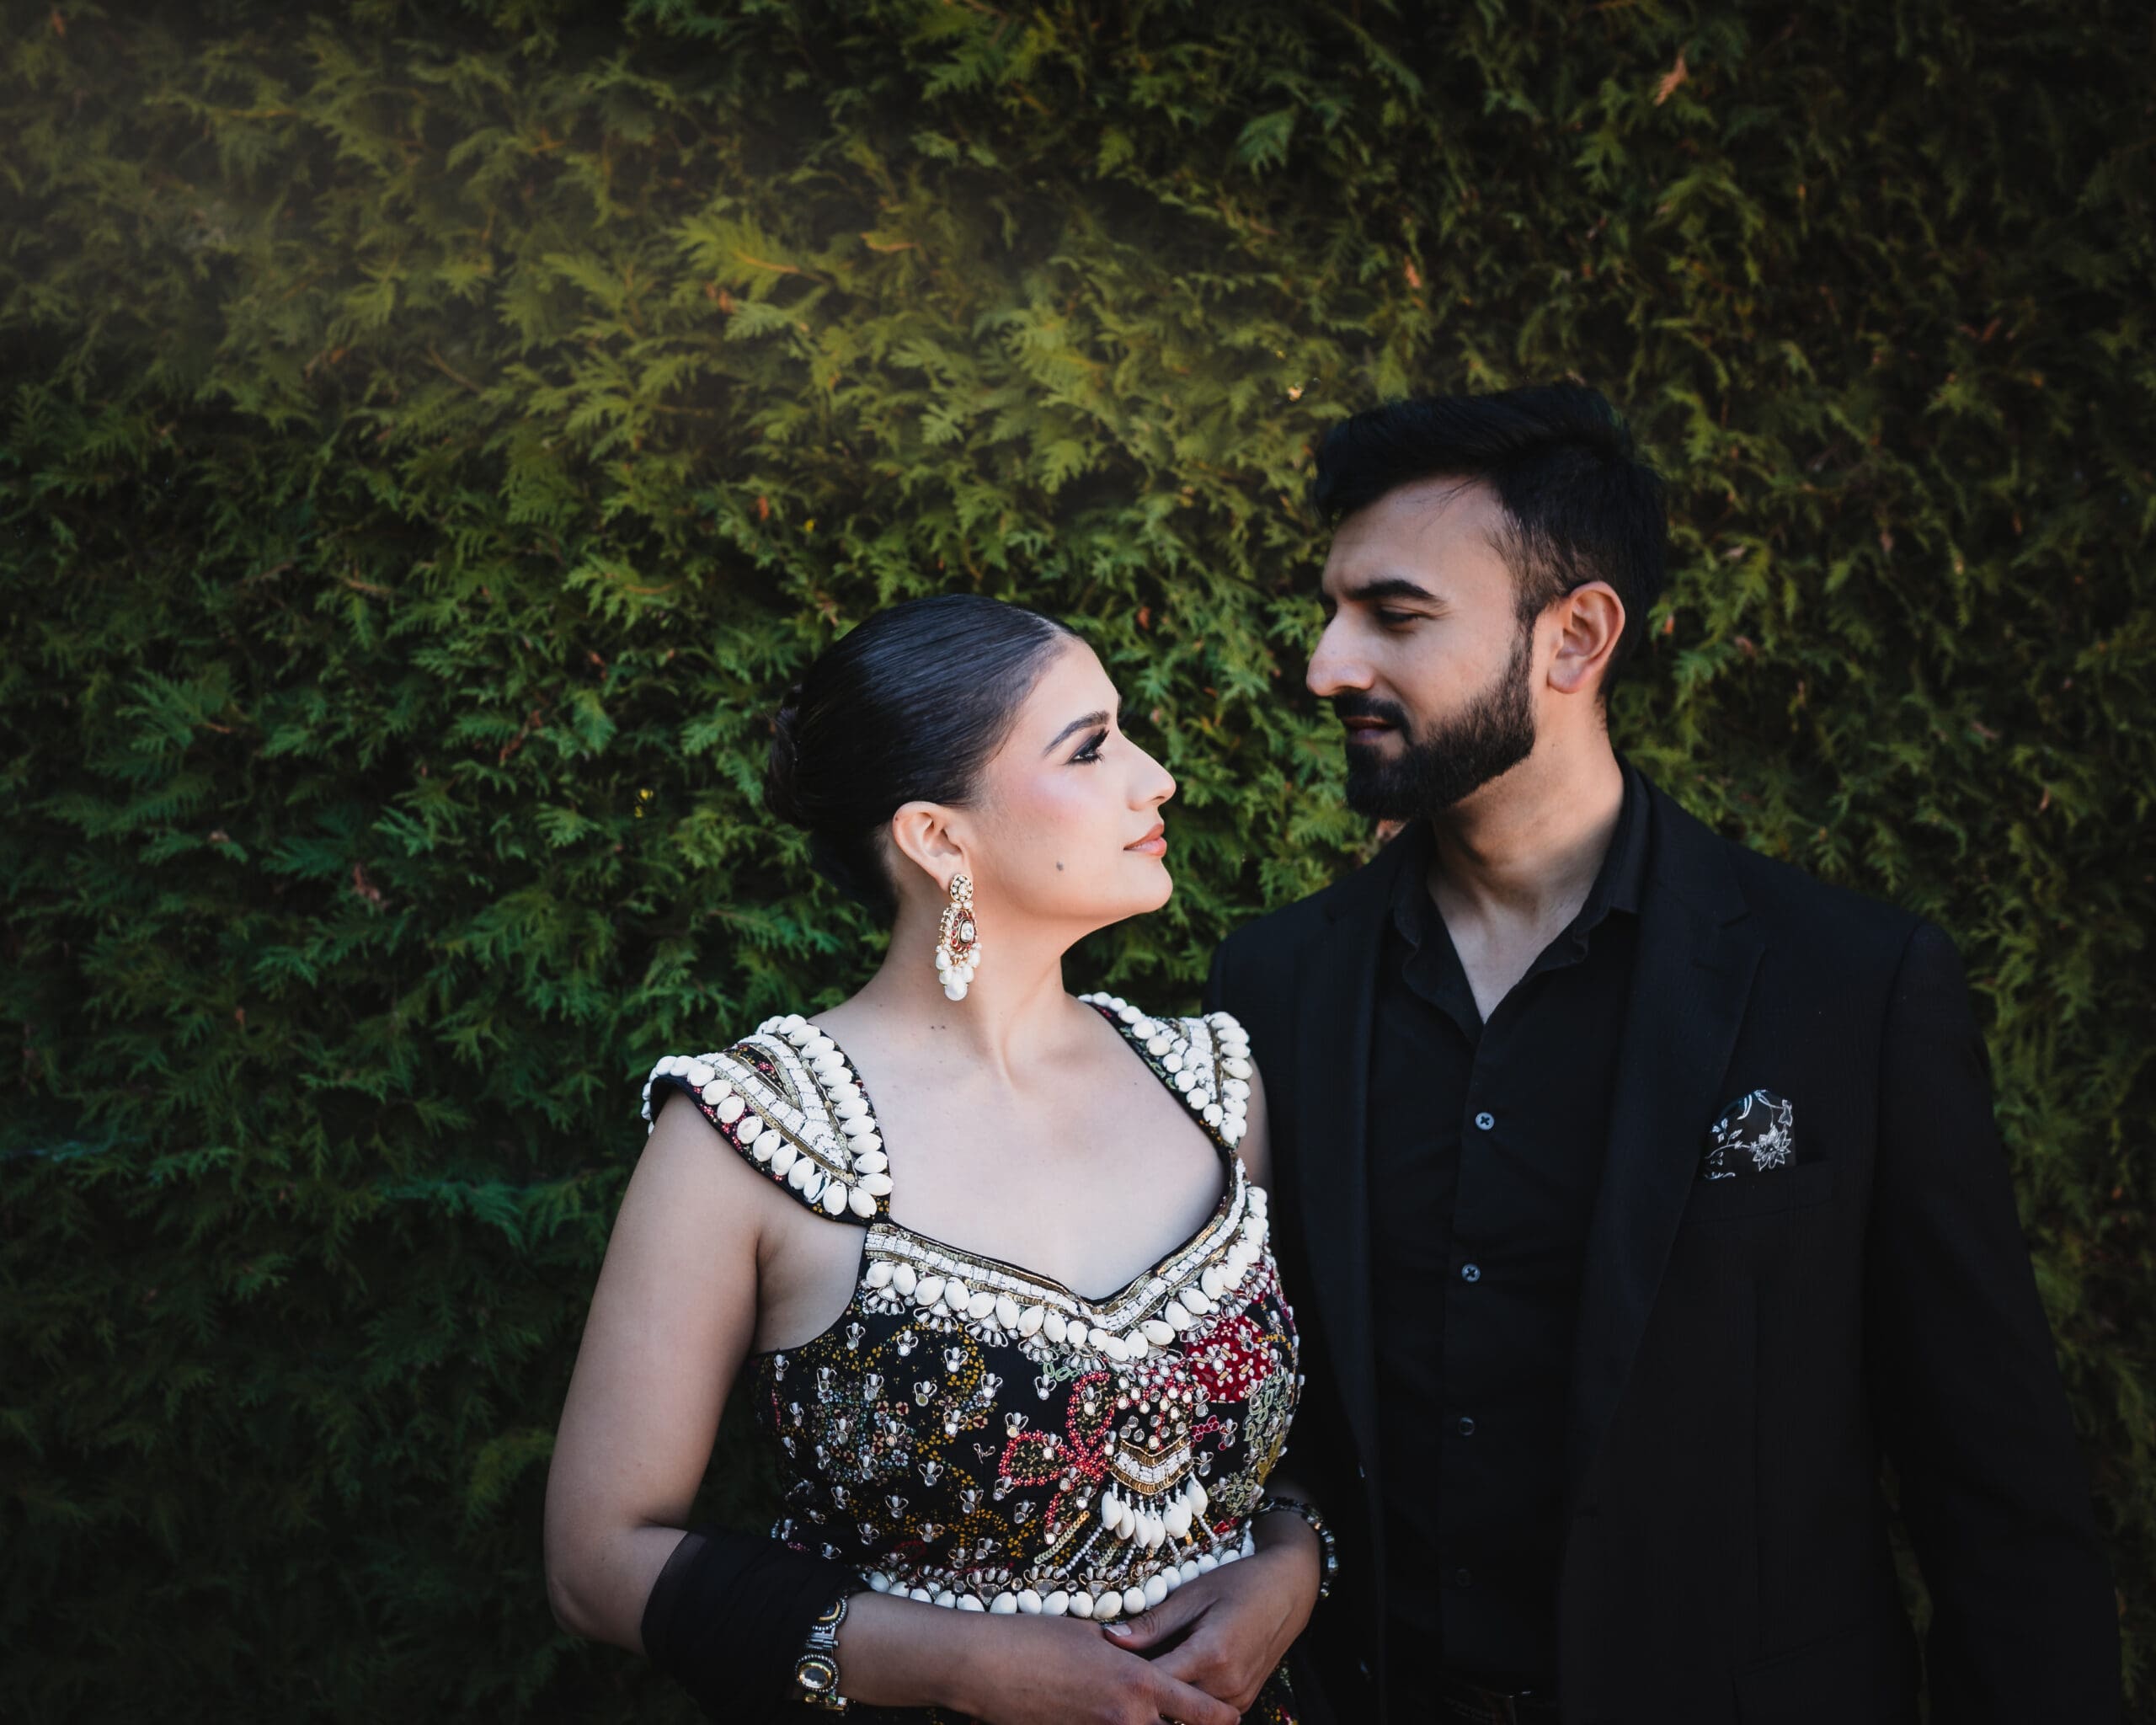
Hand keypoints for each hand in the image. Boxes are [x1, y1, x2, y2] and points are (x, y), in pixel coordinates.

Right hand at [948, 1612, 1242, 1724]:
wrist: (986, 1667)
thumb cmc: (1037, 1639)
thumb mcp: (1091, 1633)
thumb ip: (1126, 1651)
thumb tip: (1141, 1655)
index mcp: (1137, 1682)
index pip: (1198, 1711)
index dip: (1221, 1719)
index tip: (1233, 1718)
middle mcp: (1126, 1719)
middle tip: (1196, 1720)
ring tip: (1147, 1716)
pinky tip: (1104, 1719)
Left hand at [1102, 1531, 1321, 1713]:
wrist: (1288, 1590)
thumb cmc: (1239, 1583)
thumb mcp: (1193, 1594)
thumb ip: (1153, 1623)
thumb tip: (1110, 1640)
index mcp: (1211, 1654)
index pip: (1155, 1682)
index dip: (1126, 1676)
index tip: (1103, 1667)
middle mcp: (1226, 1684)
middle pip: (1169, 1703)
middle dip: (1143, 1690)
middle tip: (1119, 1671)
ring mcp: (1237, 1698)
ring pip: (1187, 1712)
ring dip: (1165, 1696)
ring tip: (1145, 1670)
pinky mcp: (1242, 1702)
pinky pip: (1205, 1710)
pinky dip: (1186, 1697)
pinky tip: (1172, 1675)